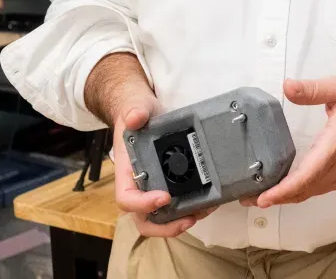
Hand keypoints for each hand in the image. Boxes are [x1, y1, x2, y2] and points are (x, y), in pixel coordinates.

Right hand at [113, 99, 210, 236]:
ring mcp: (153, 188)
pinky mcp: (169, 185)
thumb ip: (134, 111)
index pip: (127, 198)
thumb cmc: (137, 114)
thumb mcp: (135, 108)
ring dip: (182, 220)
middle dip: (165, 226)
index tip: (165, 197)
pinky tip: (209, 202)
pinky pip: (176, 206)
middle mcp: (138, 186)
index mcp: (126, 172)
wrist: (144, 113)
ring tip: (206, 210)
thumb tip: (135, 117)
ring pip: (161, 218)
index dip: (143, 204)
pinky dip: (192, 209)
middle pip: (143, 220)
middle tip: (189, 220)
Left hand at [246, 75, 335, 207]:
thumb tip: (286, 87)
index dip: (283, 191)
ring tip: (268, 193)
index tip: (262, 198)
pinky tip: (295, 185)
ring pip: (316, 191)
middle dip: (278, 197)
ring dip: (292, 196)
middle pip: (306, 190)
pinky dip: (308, 190)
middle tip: (251, 199)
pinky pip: (326, 188)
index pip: (306, 177)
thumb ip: (312, 90)